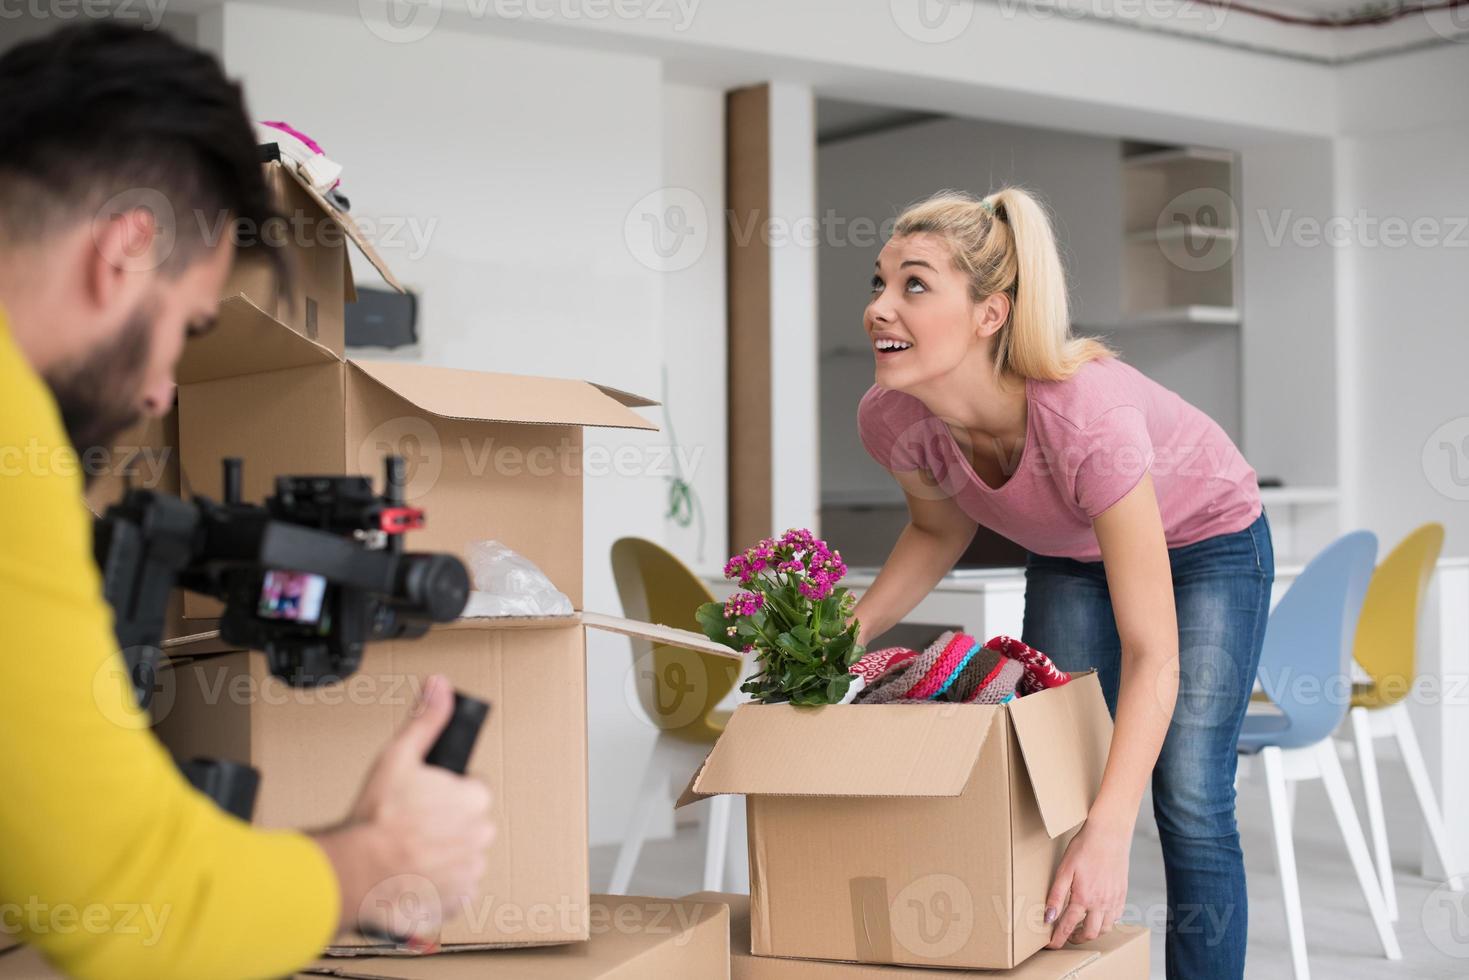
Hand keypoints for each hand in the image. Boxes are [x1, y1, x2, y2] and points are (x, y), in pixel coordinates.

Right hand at [313, 674, 495, 943]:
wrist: (354, 872)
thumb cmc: (376, 816)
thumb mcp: (399, 756)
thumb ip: (426, 720)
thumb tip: (441, 685)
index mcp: (475, 800)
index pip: (473, 789)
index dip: (446, 790)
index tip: (422, 797)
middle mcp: (480, 837)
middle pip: (468, 822)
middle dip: (445, 821)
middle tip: (410, 823)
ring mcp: (469, 872)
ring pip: (461, 854)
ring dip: (442, 852)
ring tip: (407, 849)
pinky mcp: (455, 901)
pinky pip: (453, 888)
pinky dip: (437, 883)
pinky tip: (413, 874)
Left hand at [1043, 816, 1129, 947]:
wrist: (1109, 834)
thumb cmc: (1084, 848)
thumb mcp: (1064, 870)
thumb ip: (1056, 896)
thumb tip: (1048, 917)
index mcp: (1083, 898)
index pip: (1067, 927)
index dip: (1058, 939)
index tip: (1051, 945)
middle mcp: (1101, 903)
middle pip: (1089, 933)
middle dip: (1076, 938)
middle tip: (1066, 936)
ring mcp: (1114, 900)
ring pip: (1105, 928)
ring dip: (1092, 932)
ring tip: (1081, 927)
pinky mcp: (1122, 894)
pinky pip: (1116, 917)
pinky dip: (1106, 922)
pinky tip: (1098, 914)